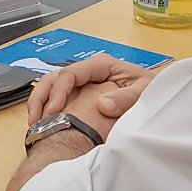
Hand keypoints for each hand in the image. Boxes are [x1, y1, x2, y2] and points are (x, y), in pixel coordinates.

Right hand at [26, 55, 158, 124]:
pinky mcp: (80, 94)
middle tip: (36, 119)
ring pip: (51, 87)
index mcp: (100, 65)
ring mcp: (82, 82)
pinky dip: (47, 110)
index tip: (54, 111)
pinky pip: (58, 99)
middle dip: (40, 96)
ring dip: (39, 103)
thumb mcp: (144, 92)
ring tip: (34, 123)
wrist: (157, 97)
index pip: (70, 74)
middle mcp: (87, 72)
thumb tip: (102, 104)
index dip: (58, 91)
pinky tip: (44, 125)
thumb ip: (126, 98)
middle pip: (54, 78)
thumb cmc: (150, 90)